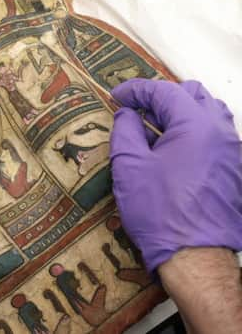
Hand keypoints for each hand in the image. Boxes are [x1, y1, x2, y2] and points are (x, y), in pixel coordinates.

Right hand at [110, 78, 241, 271]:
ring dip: (180, 113)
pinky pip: (214, 137)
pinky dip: (192, 132)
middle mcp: (221, 132)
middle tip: (136, 109)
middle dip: (161, 96)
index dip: (136, 90)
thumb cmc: (159, 211)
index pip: (164, 91)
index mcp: (196, 125)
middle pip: (193, 95)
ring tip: (154, 127)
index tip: (116, 96)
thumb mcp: (129, 166)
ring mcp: (232, 152)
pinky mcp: (233, 171)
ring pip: (208, 114)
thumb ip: (126, 130)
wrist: (194, 257)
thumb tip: (127, 114)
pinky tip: (171, 150)